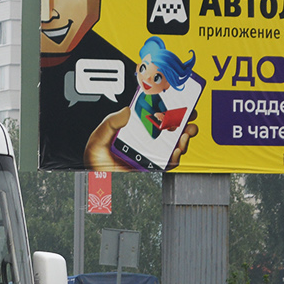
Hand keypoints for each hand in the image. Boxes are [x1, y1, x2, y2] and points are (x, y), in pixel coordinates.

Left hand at [83, 108, 199, 171]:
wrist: (97, 184)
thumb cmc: (95, 162)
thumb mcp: (98, 138)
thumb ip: (110, 123)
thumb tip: (126, 110)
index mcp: (132, 130)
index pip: (152, 115)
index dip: (165, 107)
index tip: (175, 100)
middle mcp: (144, 141)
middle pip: (168, 128)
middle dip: (182, 120)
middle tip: (189, 115)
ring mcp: (150, 155)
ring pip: (173, 144)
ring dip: (183, 136)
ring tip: (184, 132)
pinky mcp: (153, 168)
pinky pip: (169, 162)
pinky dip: (176, 155)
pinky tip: (176, 150)